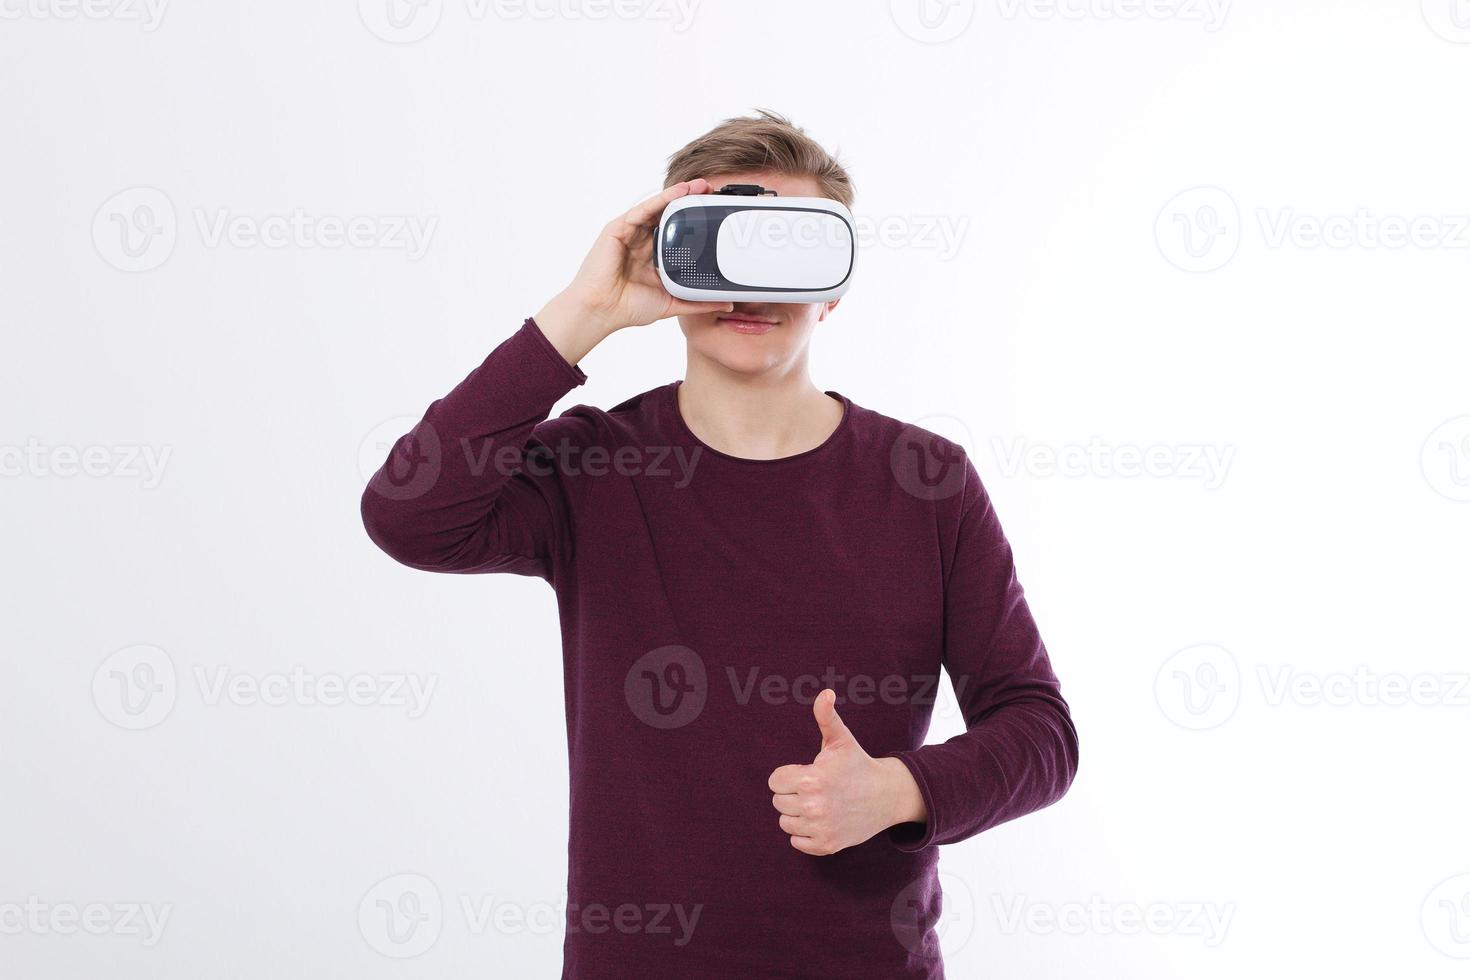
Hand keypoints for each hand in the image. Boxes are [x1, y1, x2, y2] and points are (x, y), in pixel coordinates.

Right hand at [535, 179, 733, 364]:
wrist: (601, 311)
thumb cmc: (629, 308)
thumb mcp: (672, 303)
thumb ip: (699, 302)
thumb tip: (727, 304)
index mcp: (654, 256)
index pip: (678, 232)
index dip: (696, 221)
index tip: (717, 213)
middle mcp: (642, 241)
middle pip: (669, 215)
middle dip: (691, 201)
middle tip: (713, 191)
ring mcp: (629, 234)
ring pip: (657, 208)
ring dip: (678, 194)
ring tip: (700, 185)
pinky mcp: (617, 229)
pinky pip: (641, 210)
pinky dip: (660, 200)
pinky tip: (677, 192)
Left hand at [768, 689, 927, 856]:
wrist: (887, 796)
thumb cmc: (857, 764)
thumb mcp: (841, 739)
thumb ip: (826, 716)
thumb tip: (826, 693)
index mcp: (812, 778)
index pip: (774, 781)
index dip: (788, 775)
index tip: (807, 773)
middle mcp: (813, 806)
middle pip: (778, 802)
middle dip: (793, 793)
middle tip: (815, 788)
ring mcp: (821, 828)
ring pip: (785, 822)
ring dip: (797, 814)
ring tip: (819, 803)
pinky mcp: (826, 845)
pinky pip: (796, 842)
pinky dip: (805, 833)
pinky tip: (822, 820)